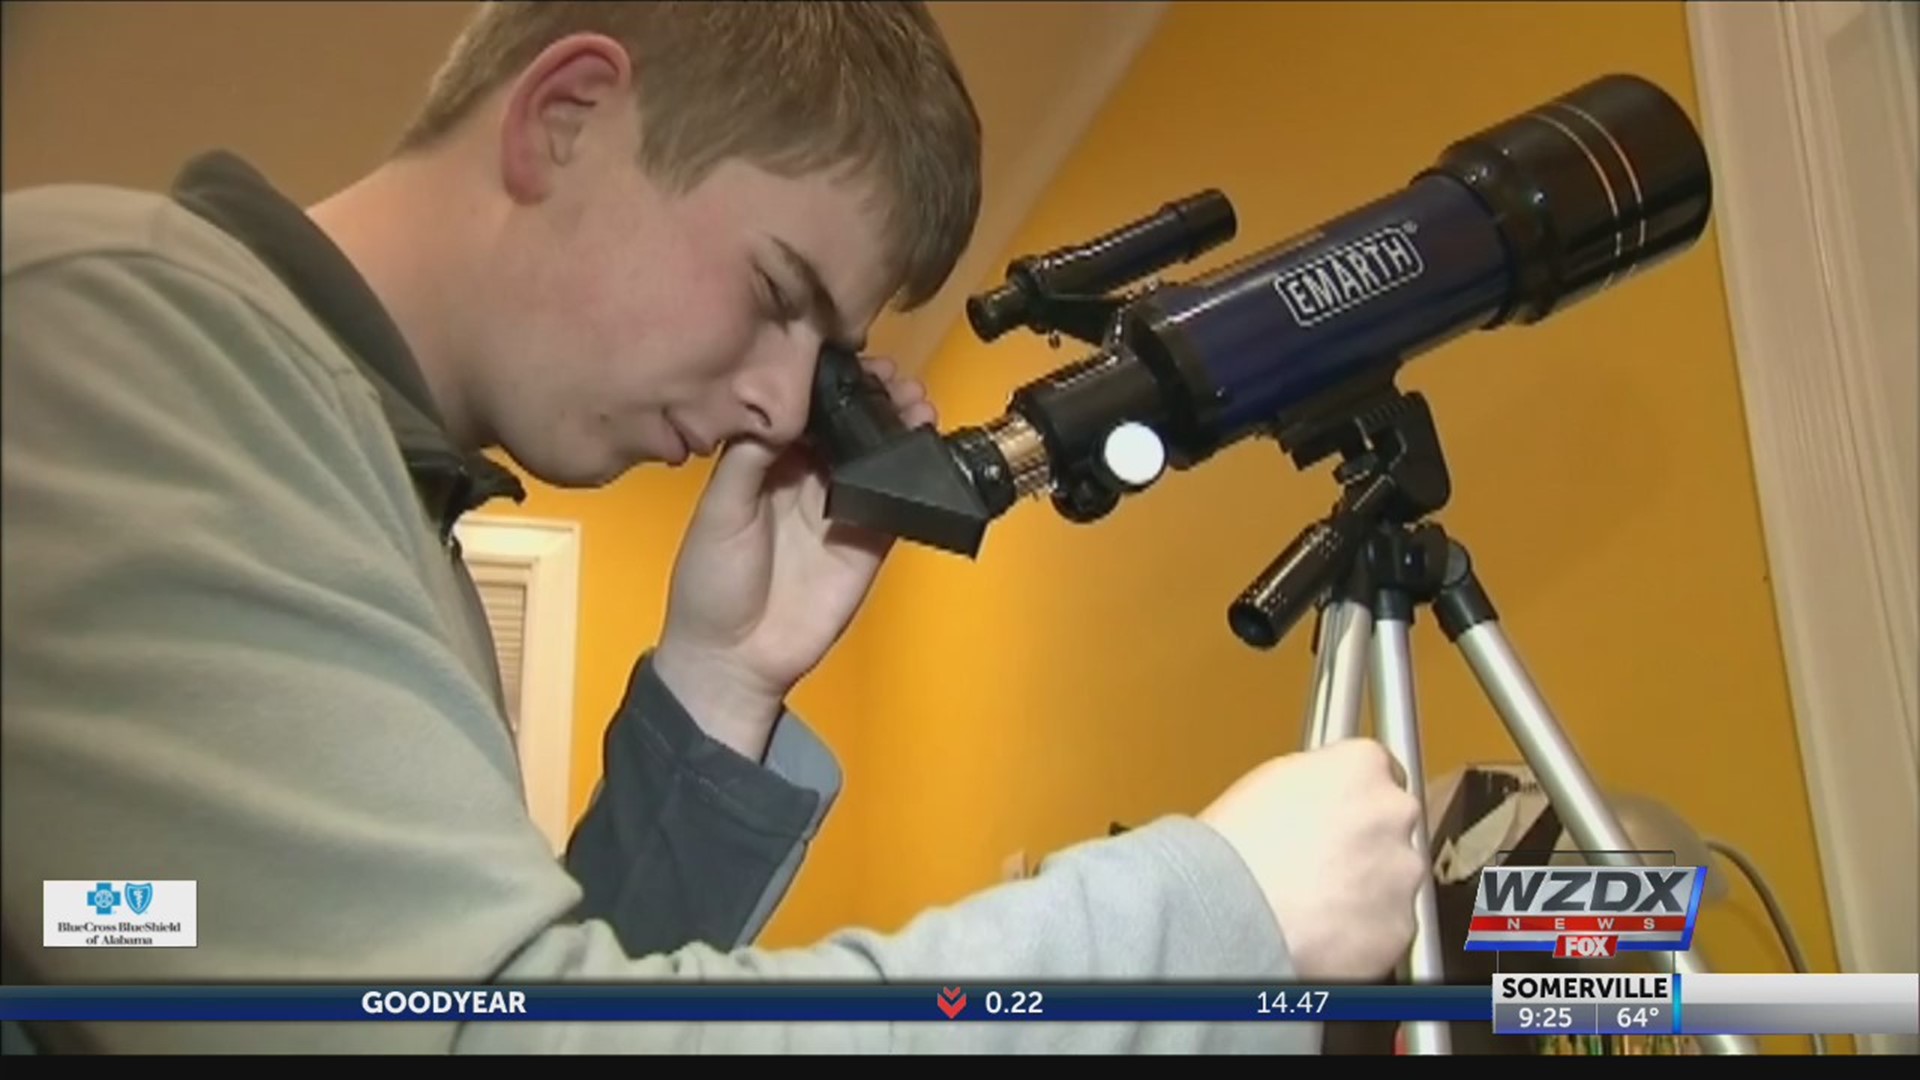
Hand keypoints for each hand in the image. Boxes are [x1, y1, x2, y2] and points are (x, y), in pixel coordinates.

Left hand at [654, 357, 934, 760]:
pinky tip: (925, 443)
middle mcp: (809, 476)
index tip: (851, 356)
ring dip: (900, 421)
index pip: (804, 408)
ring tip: (914, 400)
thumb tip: (780, 405)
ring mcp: (844, 505)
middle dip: (874, 392)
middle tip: (893, 377)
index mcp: (767, 462)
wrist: (735, 658)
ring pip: (879, 451)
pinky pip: (899, 497)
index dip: (828, 380)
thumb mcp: (719, 512)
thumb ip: (749, 459)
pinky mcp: (872, 538)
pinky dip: (916, 469)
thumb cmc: (711, 583)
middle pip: (849, 421)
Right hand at [1199, 738, 1425, 980]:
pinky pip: (1390, 923)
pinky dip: (1365, 929)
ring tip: (1316, 899)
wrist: (1231, 909)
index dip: (1356, 796)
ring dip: (1369, 886)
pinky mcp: (1401, 924)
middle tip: (1322, 860)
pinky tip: (1324, 927)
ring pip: (1395, 876)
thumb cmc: (1236, 847)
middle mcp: (1393, 811)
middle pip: (1393, 823)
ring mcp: (1403, 870)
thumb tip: (1324, 795)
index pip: (1383, 770)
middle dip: (1368, 841)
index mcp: (1361, 765)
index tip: (1343, 812)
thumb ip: (1319, 782)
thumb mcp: (1272, 782)